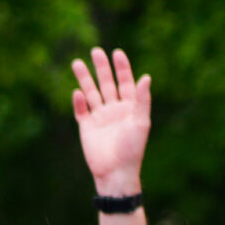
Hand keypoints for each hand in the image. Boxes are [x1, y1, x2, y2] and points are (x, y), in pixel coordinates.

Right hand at [71, 47, 150, 196]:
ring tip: (77, 63)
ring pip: (91, 93)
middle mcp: (115, 110)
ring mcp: (100, 118)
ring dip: (85, 79)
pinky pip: (81, 110)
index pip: (126, 84)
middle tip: (96, 51)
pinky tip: (77, 92)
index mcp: (130, 109)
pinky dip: (78, 102)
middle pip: (107, 84)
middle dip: (102, 68)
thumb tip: (146, 77)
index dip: (122, 69)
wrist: (116, 173)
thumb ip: (143, 100)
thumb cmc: (132, 149)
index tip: (117, 53)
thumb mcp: (141, 123)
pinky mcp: (86, 127)